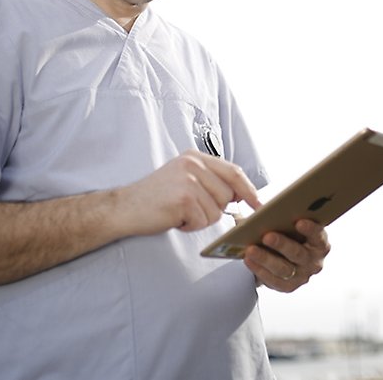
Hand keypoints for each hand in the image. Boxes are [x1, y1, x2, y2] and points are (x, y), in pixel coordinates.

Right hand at [118, 150, 261, 235]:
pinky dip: (190, 226)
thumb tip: (241, 196)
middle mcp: (193, 164)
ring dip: (200, 219)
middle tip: (190, 209)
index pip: (234, 172)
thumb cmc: (155, 197)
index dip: (248, 190)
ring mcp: (188, 180)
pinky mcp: (183, 198)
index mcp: (195, 157)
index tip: (258, 204)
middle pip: (227, 194)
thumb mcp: (184, 178)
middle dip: (214, 208)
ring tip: (180, 212)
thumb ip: (210, 181)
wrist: (124, 208)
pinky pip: (202, 221)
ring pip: (216, 211)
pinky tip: (174, 218)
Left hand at [243, 219, 329, 291]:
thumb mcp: (289, 226)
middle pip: (298, 253)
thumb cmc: (288, 236)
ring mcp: (302, 276)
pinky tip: (249, 260)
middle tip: (267, 236)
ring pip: (284, 269)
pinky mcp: (288, 286)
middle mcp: (314, 261)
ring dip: (266, 258)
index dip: (310, 229)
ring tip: (251, 249)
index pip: (318, 236)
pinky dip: (259, 269)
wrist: (283, 258)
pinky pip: (274, 280)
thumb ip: (282, 216)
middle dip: (281, 244)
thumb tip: (260, 205)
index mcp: (319, 243)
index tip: (299, 222)